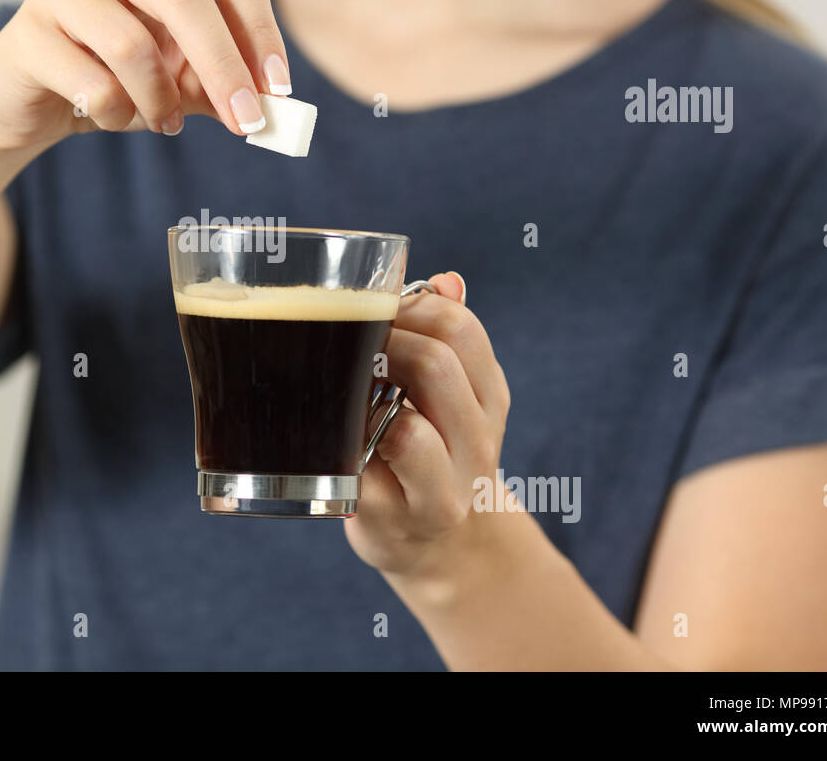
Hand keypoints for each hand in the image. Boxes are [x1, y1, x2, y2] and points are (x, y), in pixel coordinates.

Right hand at [0, 0, 291, 150]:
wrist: (27, 99)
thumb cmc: (113, 76)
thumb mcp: (180, 77)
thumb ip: (225, 85)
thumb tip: (275, 110)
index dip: (262, 32)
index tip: (278, 91)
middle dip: (225, 68)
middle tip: (248, 122)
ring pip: (133, 45)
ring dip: (161, 100)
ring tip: (164, 122)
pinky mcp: (26, 30)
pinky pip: (92, 84)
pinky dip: (116, 114)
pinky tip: (112, 118)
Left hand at [345, 271, 511, 585]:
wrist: (441, 547)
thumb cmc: (429, 454)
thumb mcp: (453, 397)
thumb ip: (446, 338)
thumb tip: (445, 279)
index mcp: (489, 396)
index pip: (461, 326)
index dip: (409, 306)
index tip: (376, 310)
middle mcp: (478, 441)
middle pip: (434, 364)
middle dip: (379, 344)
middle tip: (349, 346)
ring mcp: (444, 487)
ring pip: (410, 426)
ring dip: (365, 397)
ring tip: (347, 388)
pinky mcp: (399, 519)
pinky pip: (369, 474)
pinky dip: (350, 441)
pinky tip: (338, 432)